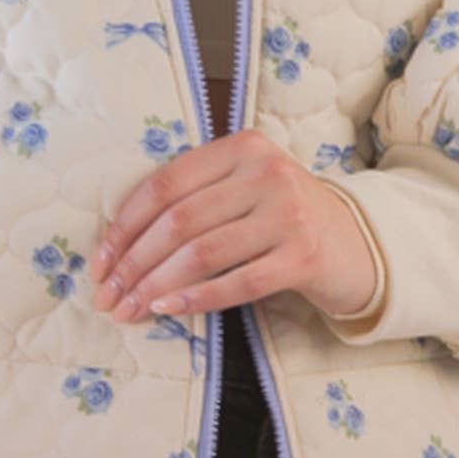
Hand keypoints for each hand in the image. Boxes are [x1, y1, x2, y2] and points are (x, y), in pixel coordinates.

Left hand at [89, 127, 379, 323]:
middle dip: (133, 264)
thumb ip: (195, 197)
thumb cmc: (283, 218)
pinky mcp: (303, 256)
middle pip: (178, 222)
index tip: (100, 262)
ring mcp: (288, 214)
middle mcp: (266, 172)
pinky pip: (237, 282)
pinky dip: (197, 299)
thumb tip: (118, 243)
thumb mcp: (243, 188)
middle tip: (108, 297)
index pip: (165, 184)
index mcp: (242, 147)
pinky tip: (169, 310)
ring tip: (131, 309)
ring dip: (156, 286)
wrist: (358, 244)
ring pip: (201, 253)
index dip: (125, 225)